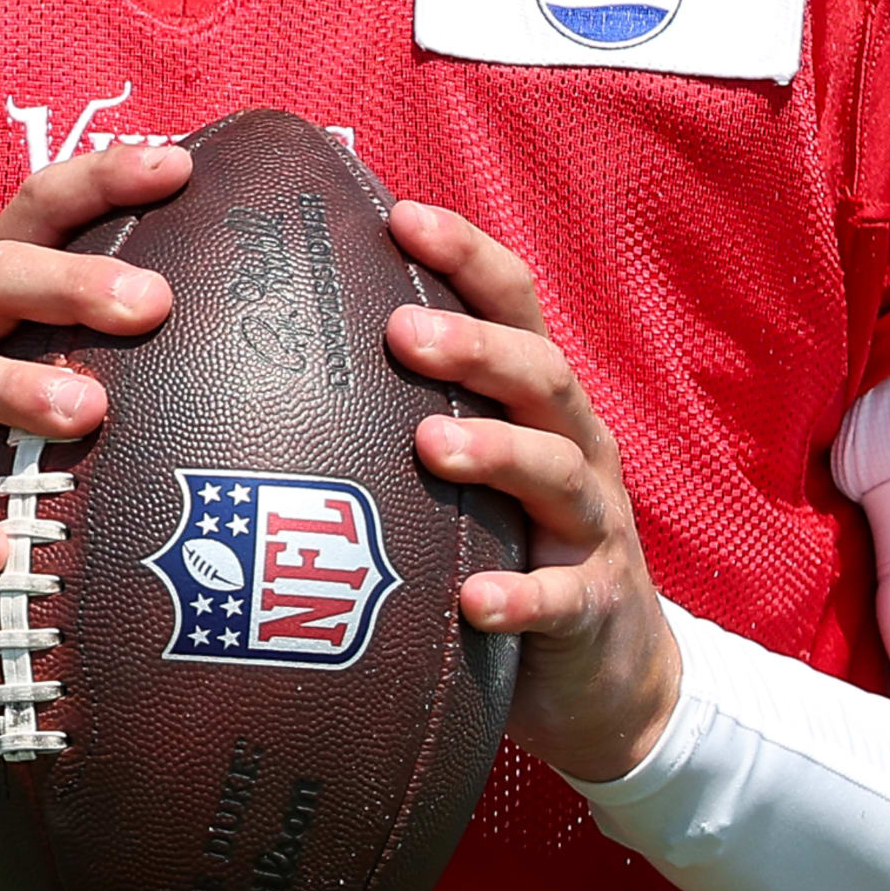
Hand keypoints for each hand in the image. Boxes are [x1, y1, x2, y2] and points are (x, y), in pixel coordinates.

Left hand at [387, 201, 680, 784]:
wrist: (609, 674)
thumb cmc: (512, 544)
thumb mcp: (473, 469)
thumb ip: (408, 408)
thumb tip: (280, 349)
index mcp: (537, 401)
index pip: (513, 305)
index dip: (465, 254)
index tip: (399, 215)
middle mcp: (574, 446)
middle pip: (538, 375)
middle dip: (473, 346)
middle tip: (400, 331)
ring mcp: (592, 527)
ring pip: (556, 472)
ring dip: (495, 452)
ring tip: (429, 447)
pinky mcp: (596, 607)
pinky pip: (562, 601)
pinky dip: (521, 597)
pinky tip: (474, 600)